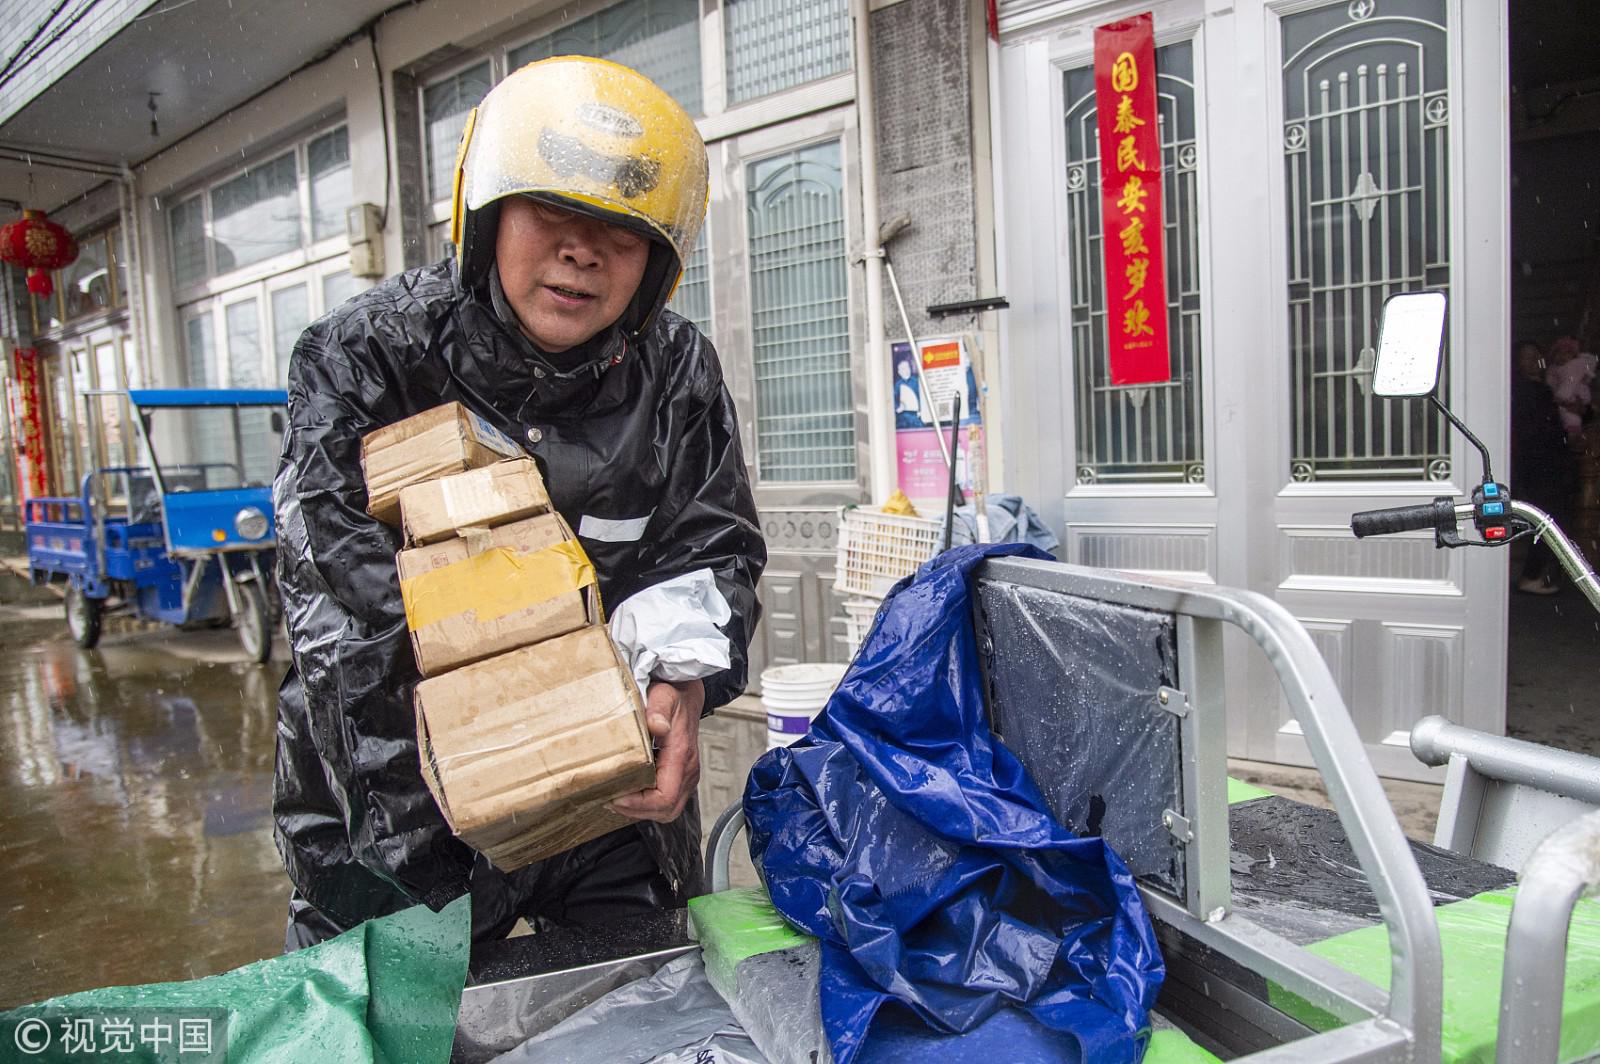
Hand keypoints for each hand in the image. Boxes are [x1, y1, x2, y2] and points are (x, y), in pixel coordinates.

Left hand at [609, 678, 704, 823]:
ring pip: (668, 810)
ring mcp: (686, 774)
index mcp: (682, 755)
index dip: (639, 804)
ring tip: (618, 799)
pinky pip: (667, 799)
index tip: (617, 797)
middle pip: (667, 810)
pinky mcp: (681, 774)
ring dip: (641, 810)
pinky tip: (630, 791)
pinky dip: (647, 803)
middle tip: (612, 800)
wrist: (686, 692)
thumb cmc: (673, 694)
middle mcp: (688, 769)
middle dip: (637, 811)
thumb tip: (657, 726)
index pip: (664, 797)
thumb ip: (658, 709)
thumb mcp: (663, 696)